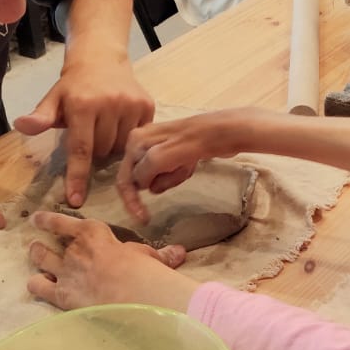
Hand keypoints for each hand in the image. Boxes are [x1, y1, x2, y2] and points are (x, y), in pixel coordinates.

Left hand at [14, 56, 155, 207]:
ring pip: (122, 148)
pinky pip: (138, 137)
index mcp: (83, 105)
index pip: (80, 148)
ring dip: (112, 147)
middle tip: (90, 134)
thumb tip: (20, 125)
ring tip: (105, 129)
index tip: (76, 200)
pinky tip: (120, 124)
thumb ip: (40, 117)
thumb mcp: (53, 99)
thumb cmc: (74, 85)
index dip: (77, 177)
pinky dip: (129, 139)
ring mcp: (131, 104)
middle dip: (95, 151)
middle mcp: (110, 103)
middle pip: (102, 151)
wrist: (101, 59)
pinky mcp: (147, 106)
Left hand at [27, 212, 195, 310]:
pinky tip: (38, 285)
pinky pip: (39, 287)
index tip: (37, 218)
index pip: (63, 223)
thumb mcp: (150, 257)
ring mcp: (65, 272)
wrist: (134, 291)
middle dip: (40, 245)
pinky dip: (36, 285)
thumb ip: (159, 254)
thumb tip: (179, 251)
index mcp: (93, 234)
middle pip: (50, 245)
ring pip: (41, 260)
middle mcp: (74, 250)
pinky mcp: (61, 295)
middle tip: (36, 246)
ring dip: (37, 258)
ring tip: (35, 258)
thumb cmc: (144, 269)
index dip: (47, 220)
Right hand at [114, 110, 254, 222]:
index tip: (144, 219)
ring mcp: (156, 146)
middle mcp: (140, 142)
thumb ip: (145, 169)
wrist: (224, 130)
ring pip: (156, 178)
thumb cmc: (194, 140)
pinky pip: (169, 174)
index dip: (132, 201)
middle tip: (180, 172)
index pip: (125, 179)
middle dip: (160, 182)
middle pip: (141, 179)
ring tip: (187, 165)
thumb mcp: (163, 155)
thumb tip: (138, 184)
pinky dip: (179, 174)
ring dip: (171, 178)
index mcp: (134, 141)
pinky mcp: (172, 152)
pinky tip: (190, 164)